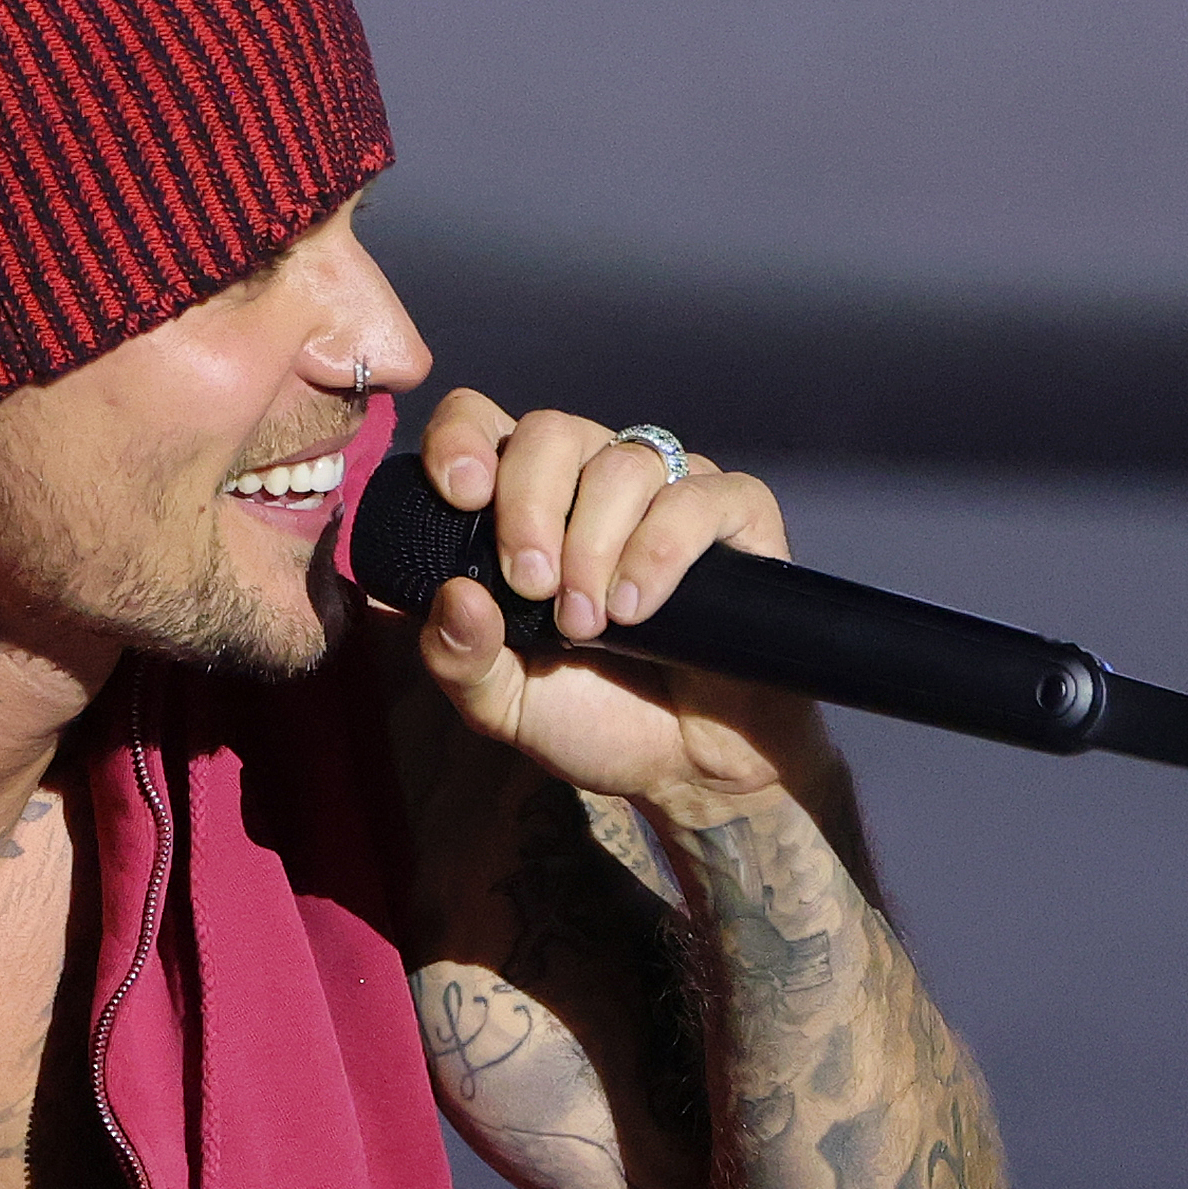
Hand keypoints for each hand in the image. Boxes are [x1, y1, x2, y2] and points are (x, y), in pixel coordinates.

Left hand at [405, 388, 838, 818]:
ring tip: (589, 626)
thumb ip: (458, 658)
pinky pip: (699, 497)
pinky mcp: (737, 515)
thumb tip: (450, 596)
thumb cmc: (593, 717)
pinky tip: (638, 610)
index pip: (481, 423)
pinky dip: (661, 552)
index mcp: (526, 503)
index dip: (462, 440)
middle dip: (529, 507)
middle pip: (552, 431)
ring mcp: (669, 491)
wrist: (688, 765)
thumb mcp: (503, 702)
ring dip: (594, 548)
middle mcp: (594, 482)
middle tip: (531, 588)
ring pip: (623, 465)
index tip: (462, 496)